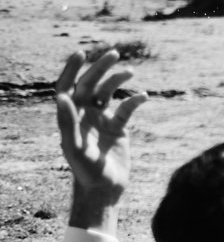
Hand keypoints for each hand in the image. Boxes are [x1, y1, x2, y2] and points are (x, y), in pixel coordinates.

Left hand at [55, 50, 147, 228]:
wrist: (105, 188)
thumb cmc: (85, 170)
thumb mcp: (74, 146)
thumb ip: (67, 122)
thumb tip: (61, 96)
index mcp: (70, 116)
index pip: (67, 86)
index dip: (72, 69)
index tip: (82, 54)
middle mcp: (84, 114)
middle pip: (90, 84)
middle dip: (100, 68)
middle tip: (114, 54)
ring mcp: (102, 120)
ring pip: (109, 93)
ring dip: (118, 80)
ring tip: (130, 71)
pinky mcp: (119, 128)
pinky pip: (127, 109)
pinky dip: (135, 101)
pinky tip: (144, 96)